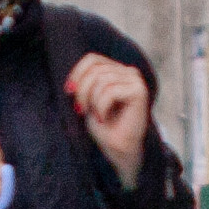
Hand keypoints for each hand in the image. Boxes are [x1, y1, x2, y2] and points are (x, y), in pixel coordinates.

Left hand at [65, 51, 152, 175]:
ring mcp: (135, 80)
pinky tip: (104, 118)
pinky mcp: (139, 91)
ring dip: (92, 101)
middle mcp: (128, 72)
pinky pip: (111, 91)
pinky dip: (101, 107)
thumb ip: (85, 83)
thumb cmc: (104, 127)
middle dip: (82, 91)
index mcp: (117, 70)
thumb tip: (73, 77)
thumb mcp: (89, 100)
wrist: (119, 149)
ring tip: (96, 116)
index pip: (93, 59)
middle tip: (80, 110)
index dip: (77, 72)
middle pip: (96, 70)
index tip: (68, 91)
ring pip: (102, 80)